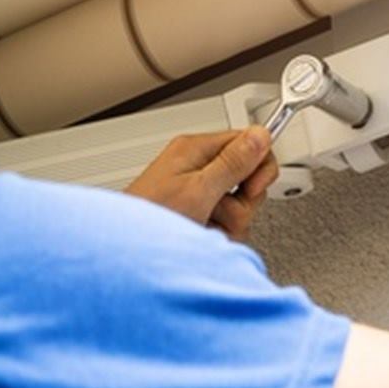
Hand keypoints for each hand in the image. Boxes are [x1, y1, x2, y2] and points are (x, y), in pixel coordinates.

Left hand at [123, 127, 278, 241]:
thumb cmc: (150, 218)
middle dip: (241, 201)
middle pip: (248, 177)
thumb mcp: (198, 190)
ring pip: (240, 204)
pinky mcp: (198, 214)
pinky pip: (227, 222)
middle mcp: (198, 167)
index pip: (249, 142)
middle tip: (219, 209)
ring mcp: (198, 193)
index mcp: (196, 149)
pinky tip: (202, 236)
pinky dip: (220, 234)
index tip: (249, 188)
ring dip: (229, 222)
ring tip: (205, 225)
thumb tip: (260, 134)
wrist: (128, 252)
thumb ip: (232, 163)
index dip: (258, 166)